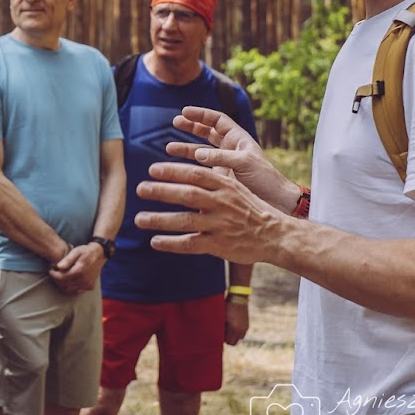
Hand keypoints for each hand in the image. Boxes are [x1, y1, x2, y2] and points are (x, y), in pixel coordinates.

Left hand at [48, 243, 104, 294]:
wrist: (99, 254)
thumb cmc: (86, 251)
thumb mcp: (76, 251)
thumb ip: (67, 260)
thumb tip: (58, 266)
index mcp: (80, 271)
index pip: (62, 278)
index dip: (54, 275)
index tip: (50, 271)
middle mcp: (84, 280)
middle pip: (65, 285)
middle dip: (57, 280)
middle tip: (54, 273)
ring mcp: (87, 285)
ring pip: (70, 290)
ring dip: (62, 285)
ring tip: (60, 277)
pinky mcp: (89, 287)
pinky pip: (76, 291)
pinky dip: (70, 288)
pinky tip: (68, 281)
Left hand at [134, 159, 287, 264]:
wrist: (275, 235)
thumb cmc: (250, 209)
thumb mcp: (234, 187)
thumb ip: (211, 180)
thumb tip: (182, 172)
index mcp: (225, 186)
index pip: (195, 174)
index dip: (173, 170)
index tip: (152, 169)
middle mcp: (221, 203)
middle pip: (187, 194)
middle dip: (161, 191)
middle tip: (140, 189)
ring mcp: (220, 225)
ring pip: (185, 220)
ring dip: (159, 219)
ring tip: (139, 219)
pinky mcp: (219, 245)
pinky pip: (191, 244)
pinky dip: (172, 243)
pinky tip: (155, 242)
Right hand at [165, 107, 296, 208]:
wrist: (275, 201)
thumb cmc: (266, 178)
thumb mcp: (245, 163)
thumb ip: (221, 157)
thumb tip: (197, 153)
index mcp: (238, 139)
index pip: (217, 120)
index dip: (201, 115)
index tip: (185, 112)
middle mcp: (229, 149)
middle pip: (207, 132)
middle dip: (191, 126)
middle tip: (176, 122)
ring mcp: (224, 164)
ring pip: (201, 151)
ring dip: (186, 148)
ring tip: (169, 147)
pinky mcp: (220, 178)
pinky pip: (202, 169)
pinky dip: (190, 168)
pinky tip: (178, 169)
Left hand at [224, 299, 249, 345]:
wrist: (238, 298)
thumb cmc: (227, 307)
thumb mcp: (222, 317)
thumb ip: (221, 327)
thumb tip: (218, 334)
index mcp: (233, 328)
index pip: (229, 342)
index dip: (223, 339)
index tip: (220, 333)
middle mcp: (241, 330)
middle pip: (234, 342)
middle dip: (228, 339)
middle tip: (224, 332)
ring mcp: (245, 328)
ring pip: (239, 338)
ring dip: (234, 336)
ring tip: (229, 328)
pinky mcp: (247, 325)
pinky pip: (242, 334)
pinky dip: (238, 332)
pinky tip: (234, 325)